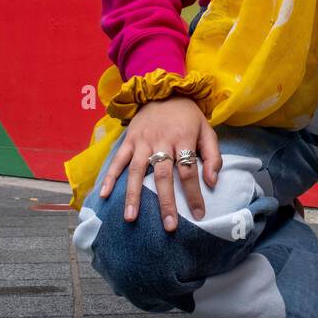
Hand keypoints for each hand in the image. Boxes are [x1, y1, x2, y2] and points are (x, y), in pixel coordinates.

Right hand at [98, 96, 222, 232]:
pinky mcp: (129, 140)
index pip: (189, 171)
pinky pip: (118, 160)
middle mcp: (162, 140)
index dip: (193, 194)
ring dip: (133, 195)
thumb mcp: (207, 130)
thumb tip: (212, 182)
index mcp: (184, 138)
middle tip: (169, 226)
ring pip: (137, 170)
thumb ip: (213, 156)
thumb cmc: (188, 117)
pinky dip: (110, 176)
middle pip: (163, 175)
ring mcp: (143, 141)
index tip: (198, 215)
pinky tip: (103, 194)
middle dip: (166, 202)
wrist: (165, 91)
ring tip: (131, 218)